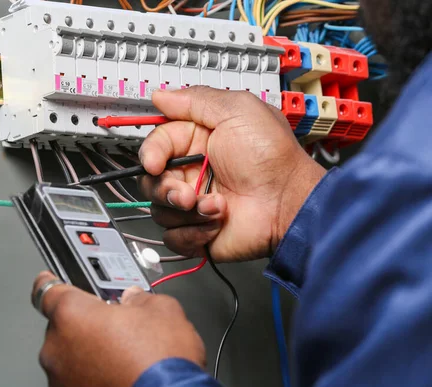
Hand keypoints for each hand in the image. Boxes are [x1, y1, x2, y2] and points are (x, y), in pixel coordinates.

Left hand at [33, 271, 205, 386]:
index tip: (52, 280)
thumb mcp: (162, 310)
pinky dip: (92, 375)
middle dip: (86, 323)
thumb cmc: (159, 364)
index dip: (53, 283)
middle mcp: (56, 346)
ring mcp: (61, 378)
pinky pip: (77, 379)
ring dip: (88, 351)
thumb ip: (141, 297)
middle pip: (64, 324)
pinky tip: (119, 374)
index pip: (46, 290)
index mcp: (71, 314)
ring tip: (122, 355)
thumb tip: (137, 299)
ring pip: (70, 354)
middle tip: (115, 326)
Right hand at [139, 87, 325, 261]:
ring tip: (214, 206)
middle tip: (186, 194)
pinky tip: (215, 223)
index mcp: (197, 143)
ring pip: (160, 209)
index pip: (155, 146)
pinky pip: (172, 237)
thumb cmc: (272, 158)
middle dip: (166, 189)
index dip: (150, 154)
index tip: (154, 163)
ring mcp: (194, 204)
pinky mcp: (198, 231)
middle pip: (151, 181)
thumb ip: (195, 100)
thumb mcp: (237, 110)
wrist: (289, 203)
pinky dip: (191, 233)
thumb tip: (161, 95)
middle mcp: (192, 173)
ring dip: (186, 211)